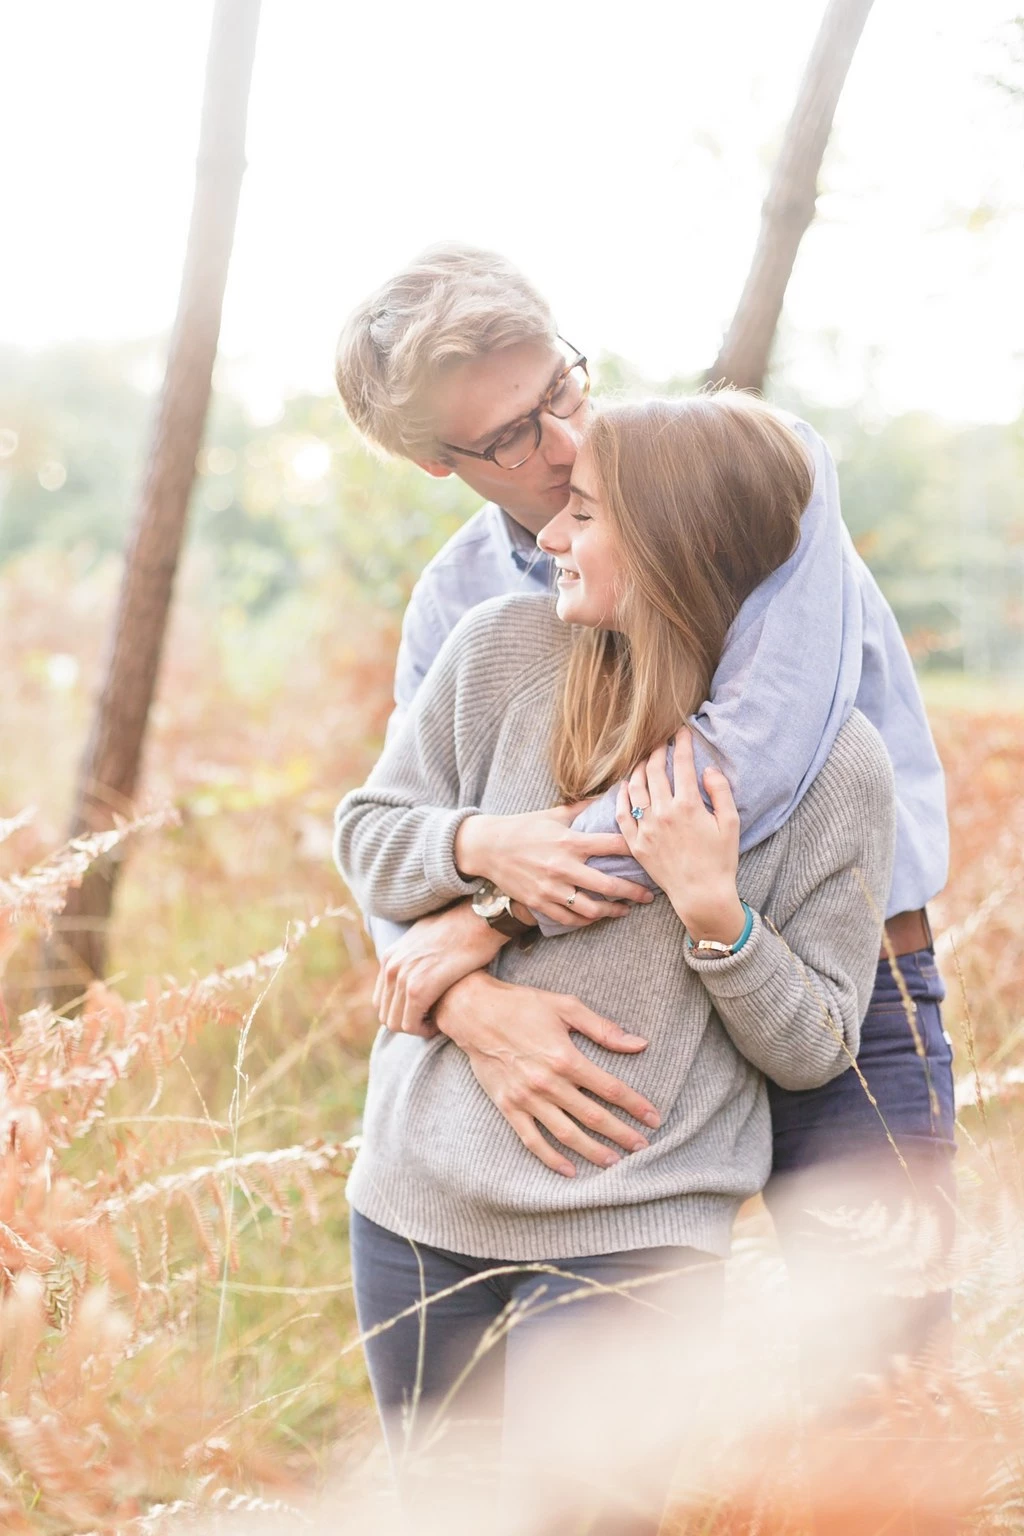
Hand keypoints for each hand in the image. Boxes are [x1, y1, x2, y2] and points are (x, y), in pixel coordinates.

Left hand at [373, 902, 506, 1037]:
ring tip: (436, 1023)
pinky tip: (440, 1023)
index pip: (381, 1000)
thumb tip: (417, 960)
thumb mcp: (426, 935)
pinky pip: (411, 1024)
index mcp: (390, 957)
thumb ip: (413, 952)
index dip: (401, 1012)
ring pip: (396, 1023)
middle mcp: (391, 967)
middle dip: (408, 1023)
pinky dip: (424, 1030)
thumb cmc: (461, 927)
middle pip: (386, 1015)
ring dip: (416, 1028)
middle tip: (430, 1021)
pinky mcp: (418, 989)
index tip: (423, 1012)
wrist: (478, 919)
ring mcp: (402, 978)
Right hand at [434, 971, 660, 1176]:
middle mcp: (548, 1083)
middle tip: (643, 1148)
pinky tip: (570, 1170)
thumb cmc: (522, 1006)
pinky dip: (551, 1158)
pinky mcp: (508, 1107)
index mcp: (565, 1057)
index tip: (654, 1118)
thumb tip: (639, 1043)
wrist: (474, 1012)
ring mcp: (527, 1098)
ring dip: (593, 1151)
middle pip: (593, 1116)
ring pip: (566, 1134)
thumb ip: (602, 1028)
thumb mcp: (565, 1007)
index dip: (635, 1105)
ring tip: (615, 1164)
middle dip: (622, 1134)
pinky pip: (532, 1139)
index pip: (610, 1088)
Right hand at [454, 804, 654, 927]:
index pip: (613, 845)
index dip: (635, 849)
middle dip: (634, 892)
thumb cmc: (522, 827)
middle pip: (609, 885)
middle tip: (649, 895)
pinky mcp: (539, 903)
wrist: (487, 847)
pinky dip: (586, 920)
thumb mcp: (553, 814)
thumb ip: (582, 808)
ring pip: (591, 909)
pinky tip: (596, 916)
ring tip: (625, 910)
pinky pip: (569, 919)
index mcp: (569, 841)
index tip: (651, 853)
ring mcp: (551, 888)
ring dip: (613, 911)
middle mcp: (563, 866)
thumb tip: (609, 795)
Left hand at [616, 729, 744, 942]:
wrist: (701, 894)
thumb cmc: (720, 860)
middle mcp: (663, 813)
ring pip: (635, 788)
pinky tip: (625, 786)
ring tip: (644, 759)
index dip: (682, 743)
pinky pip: (622, 814)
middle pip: (654, 771)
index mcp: (688, 805)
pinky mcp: (636, 843)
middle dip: (657, 751)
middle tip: (660, 742)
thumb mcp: (730, 823)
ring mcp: (646, 828)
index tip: (682, 731)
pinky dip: (622, 796)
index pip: (682, 764)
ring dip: (638, 769)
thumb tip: (708, 769)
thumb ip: (721, 792)